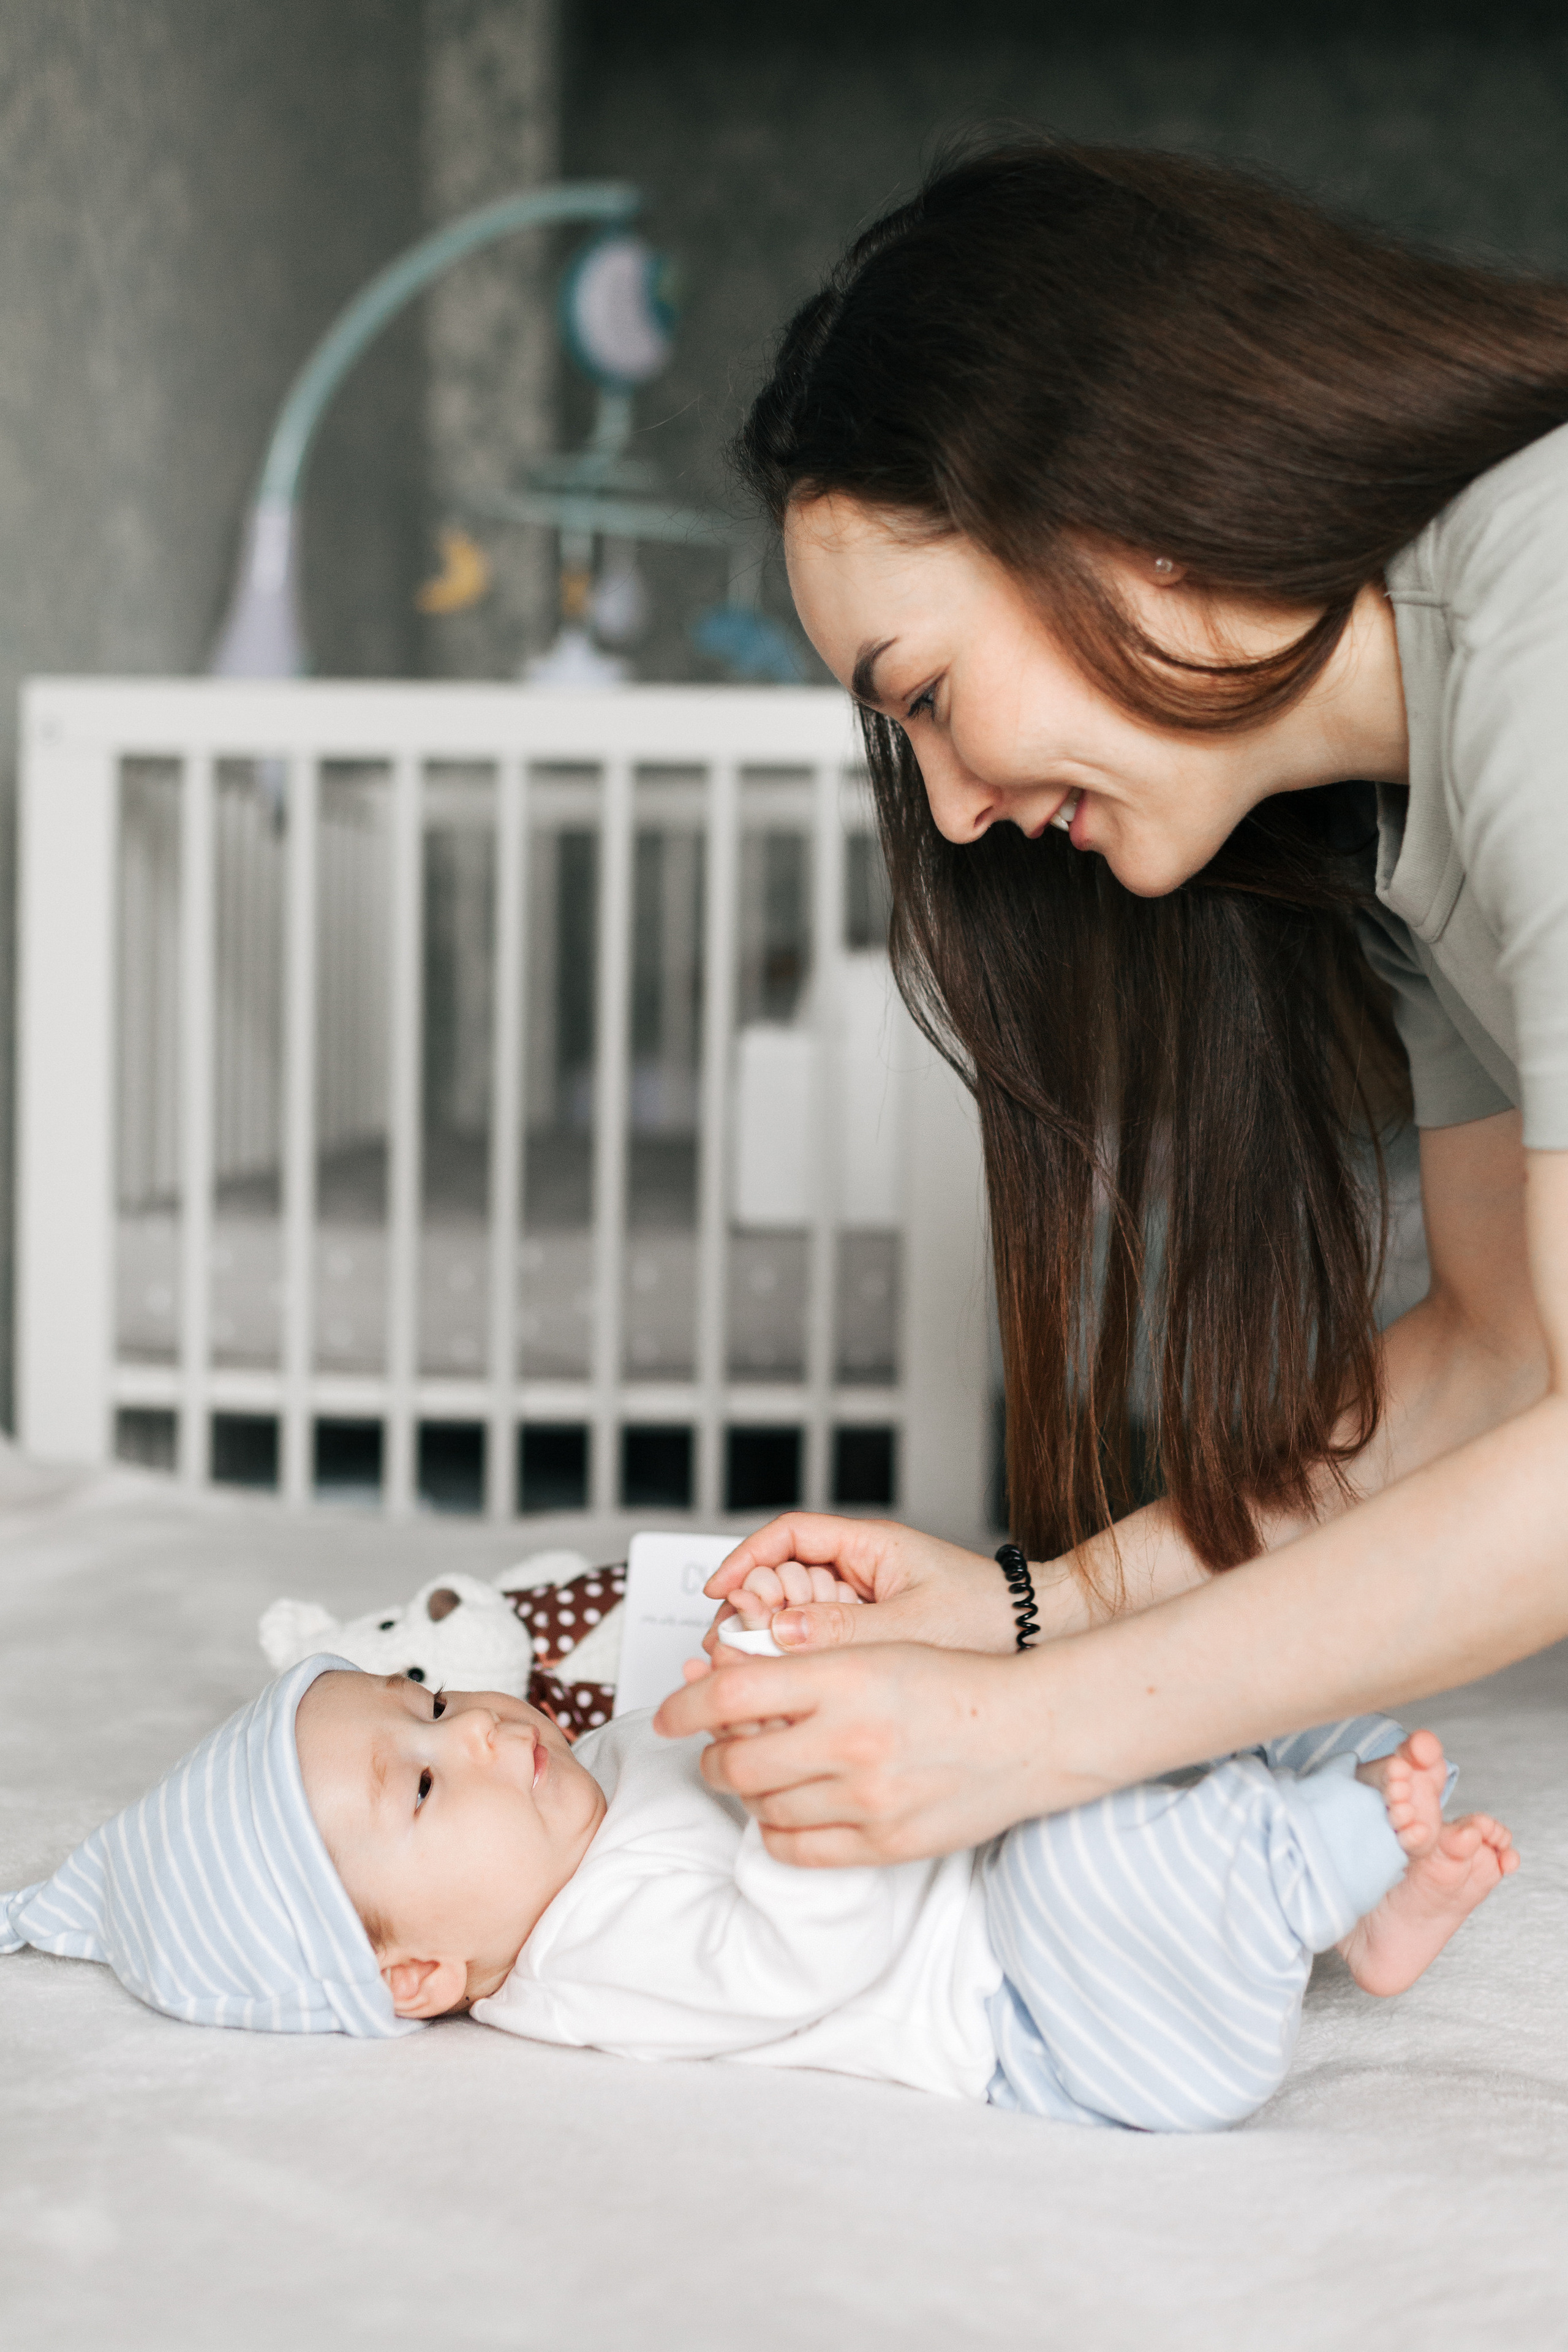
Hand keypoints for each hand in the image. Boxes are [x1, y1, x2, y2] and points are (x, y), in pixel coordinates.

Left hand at [655, 1640, 1072, 1865]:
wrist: (1029, 1732)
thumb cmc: (953, 1682)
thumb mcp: (875, 1648)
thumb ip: (801, 1665)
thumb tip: (720, 1675)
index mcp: (847, 1676)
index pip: (730, 1692)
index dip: (684, 1703)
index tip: (668, 1713)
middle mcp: (851, 1739)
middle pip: (735, 1761)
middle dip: (711, 1756)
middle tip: (714, 1749)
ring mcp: (867, 1800)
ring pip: (761, 1808)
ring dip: (745, 1794)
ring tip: (758, 1776)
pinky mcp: (883, 1845)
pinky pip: (796, 1850)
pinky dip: (775, 1833)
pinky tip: (785, 1811)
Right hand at [700, 1514, 1021, 1659]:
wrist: (1040, 1638)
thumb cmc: (990, 1618)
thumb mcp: (910, 1624)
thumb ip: (841, 1629)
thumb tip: (776, 1632)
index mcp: (871, 1546)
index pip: (789, 1536)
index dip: (746, 1559)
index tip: (721, 1590)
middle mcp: (862, 1569)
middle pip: (783, 1576)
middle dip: (752, 1607)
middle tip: (732, 1644)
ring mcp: (865, 1602)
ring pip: (796, 1613)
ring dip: (770, 1637)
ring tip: (754, 1669)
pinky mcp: (871, 1635)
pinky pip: (819, 1641)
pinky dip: (798, 1660)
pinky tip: (787, 1685)